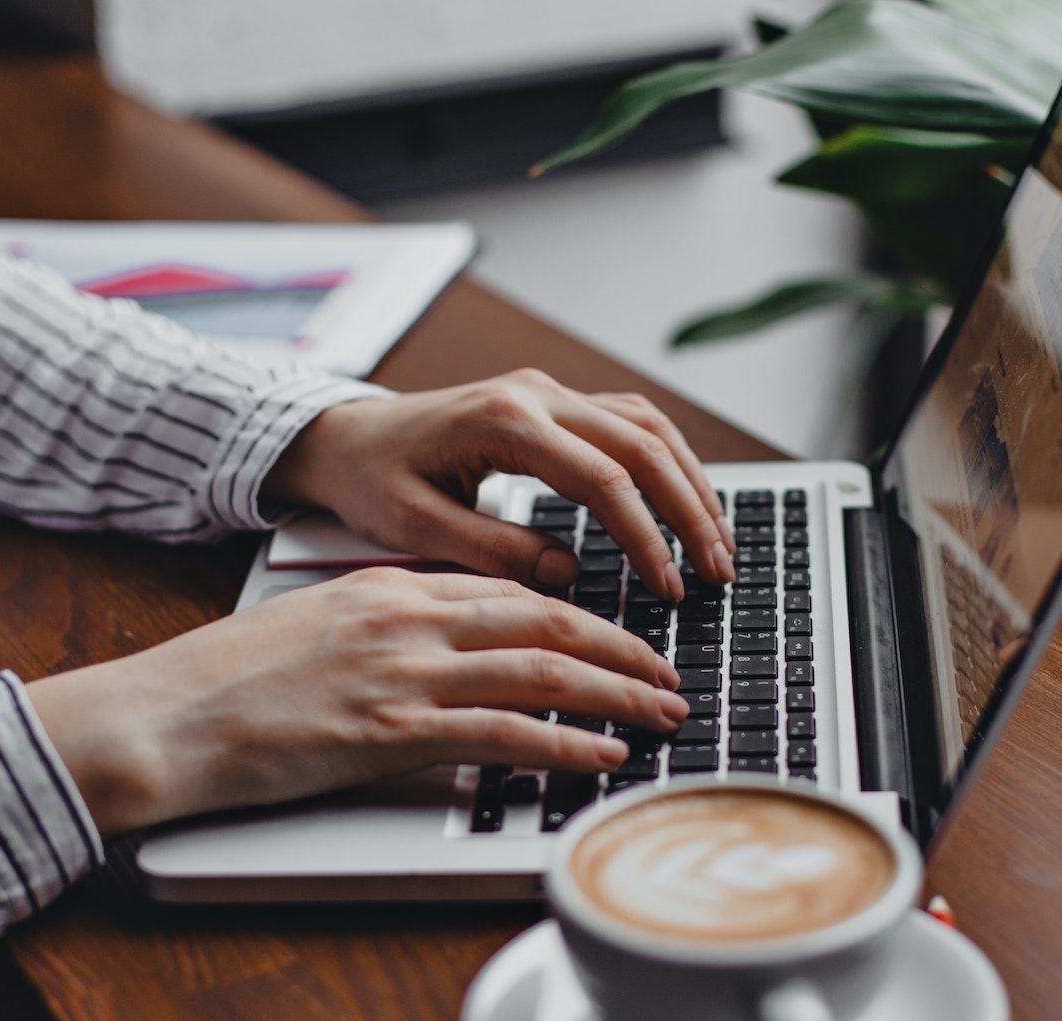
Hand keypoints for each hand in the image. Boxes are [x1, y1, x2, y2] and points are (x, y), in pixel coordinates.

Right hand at [27, 569, 687, 836]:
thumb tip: (446, 653)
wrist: (162, 716)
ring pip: (540, 671)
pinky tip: (603, 757)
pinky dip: (564, 744)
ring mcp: (401, 673)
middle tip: (669, 677)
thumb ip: (388, 630)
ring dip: (616, 695)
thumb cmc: (227, 682)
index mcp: (391, 588)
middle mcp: (407, 619)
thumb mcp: (319, 628)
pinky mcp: (389, 732)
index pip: (513, 592)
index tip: (622, 641)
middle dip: (622, 651)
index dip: (582, 617)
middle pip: (546, 623)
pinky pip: (501, 733)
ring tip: (662, 715)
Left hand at [266, 370, 738, 598]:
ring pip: (649, 426)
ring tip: (718, 543)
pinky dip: (668, 463)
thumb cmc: (371, 479)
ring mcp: (549, 393)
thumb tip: (568, 575)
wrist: (342, 436)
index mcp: (505, 419)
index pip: (603, 477)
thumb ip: (494, 551)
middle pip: (645, 444)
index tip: (668, 587)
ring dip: (691, 483)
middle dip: (690, 511)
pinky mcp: (553, 403)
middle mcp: (536, 394)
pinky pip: (630, 423)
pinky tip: (686, 504)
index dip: (646, 536)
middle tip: (718, 570)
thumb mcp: (415, 526)